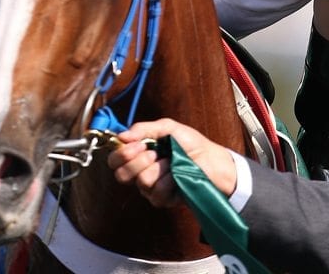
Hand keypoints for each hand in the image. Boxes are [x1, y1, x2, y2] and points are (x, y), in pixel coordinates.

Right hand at [107, 118, 237, 207]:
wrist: (213, 161)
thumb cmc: (192, 144)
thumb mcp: (168, 128)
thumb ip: (143, 129)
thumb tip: (121, 136)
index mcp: (139, 154)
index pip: (115, 160)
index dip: (121, 153)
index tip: (138, 144)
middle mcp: (141, 172)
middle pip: (120, 174)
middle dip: (136, 161)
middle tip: (153, 153)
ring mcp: (151, 187)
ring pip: (140, 182)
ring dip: (158, 169)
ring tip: (171, 163)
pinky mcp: (163, 200)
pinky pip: (156, 193)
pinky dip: (168, 181)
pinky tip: (176, 176)